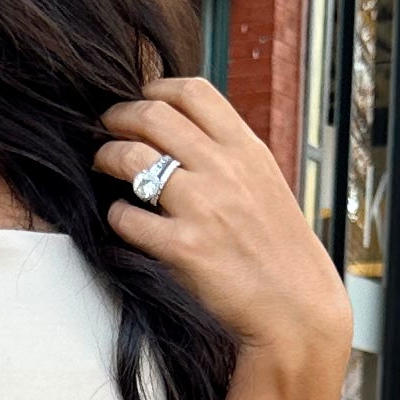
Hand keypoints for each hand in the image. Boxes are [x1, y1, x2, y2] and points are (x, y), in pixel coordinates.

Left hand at [95, 77, 351, 381]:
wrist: (296, 309)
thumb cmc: (278, 250)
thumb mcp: (265, 185)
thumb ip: (228, 156)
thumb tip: (183, 131)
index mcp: (246, 149)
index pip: (192, 91)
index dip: (156, 89)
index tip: (142, 101)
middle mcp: (223, 170)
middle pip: (151, 115)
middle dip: (117, 118)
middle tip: (107, 131)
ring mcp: (202, 207)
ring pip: (130, 158)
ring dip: (106, 158)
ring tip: (103, 167)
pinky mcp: (182, 249)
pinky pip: (125, 217)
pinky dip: (115, 216)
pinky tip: (123, 222)